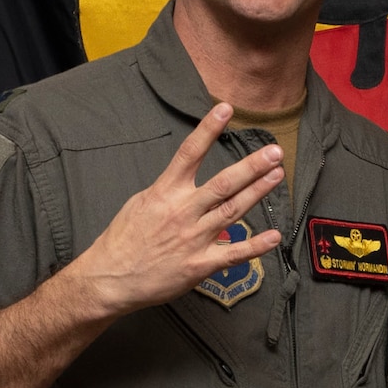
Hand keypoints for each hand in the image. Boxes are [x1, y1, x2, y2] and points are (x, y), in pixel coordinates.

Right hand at [63, 102, 284, 317]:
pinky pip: (233, 253)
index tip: (225, 109)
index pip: (189, 153)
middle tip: (274, 152)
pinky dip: (256, 246)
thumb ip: (167, 189)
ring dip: (258, 192)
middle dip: (251, 166)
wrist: (110, 278)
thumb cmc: (122, 240)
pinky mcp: (199, 265)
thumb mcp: (140, 202)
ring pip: (233, 211)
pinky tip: (275, 236)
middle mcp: (183, 212)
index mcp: (165, 192)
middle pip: (223, 183)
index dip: (208, 129)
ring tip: (278, 175)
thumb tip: (184, 178)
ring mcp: (193, 238)